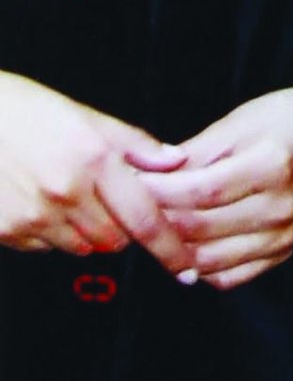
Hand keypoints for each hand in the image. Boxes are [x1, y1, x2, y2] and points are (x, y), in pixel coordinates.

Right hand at [0, 70, 191, 268]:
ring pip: (81, 248)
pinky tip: (40, 201)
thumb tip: (175, 160)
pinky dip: (51, 234)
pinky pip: (44, 248)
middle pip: (114, 241)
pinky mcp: (7, 231)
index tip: (186, 269)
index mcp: (93, 159)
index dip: (169, 249)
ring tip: (68, 193)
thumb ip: (134, 144)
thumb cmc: (26, 111)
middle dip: (120, 228)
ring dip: (86, 232)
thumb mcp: (86, 116)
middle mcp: (66, 192)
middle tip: (107, 200)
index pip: (144, 218)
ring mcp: (34, 216)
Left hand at [138, 85, 292, 293]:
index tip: (129, 184)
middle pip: (200, 229)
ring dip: (171, 248)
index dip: (158, 193)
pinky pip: (228, 277)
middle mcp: (282, 208)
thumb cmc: (286, 119)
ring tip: (150, 226)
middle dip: (156, 220)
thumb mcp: (240, 121)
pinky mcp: (282, 254)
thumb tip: (147, 175)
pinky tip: (185, 245)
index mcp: (273, 166)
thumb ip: (194, 153)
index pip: (200, 192)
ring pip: (208, 260)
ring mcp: (284, 237)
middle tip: (128, 207)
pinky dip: (199, 266)